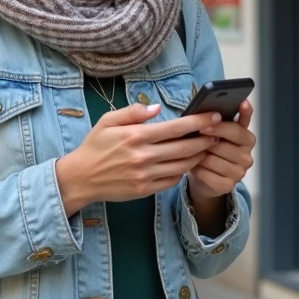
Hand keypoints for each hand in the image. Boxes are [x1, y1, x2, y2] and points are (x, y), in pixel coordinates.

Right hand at [56, 104, 220, 215]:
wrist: (81, 178)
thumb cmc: (95, 146)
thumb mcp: (107, 121)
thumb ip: (132, 112)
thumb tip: (157, 108)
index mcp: (135, 136)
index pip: (175, 128)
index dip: (198, 121)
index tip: (213, 116)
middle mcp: (143, 156)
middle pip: (185, 148)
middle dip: (205, 139)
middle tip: (218, 133)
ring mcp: (145, 175)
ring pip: (182, 166)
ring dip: (198, 156)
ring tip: (207, 148)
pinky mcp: (145, 190)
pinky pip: (172, 181)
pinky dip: (183, 172)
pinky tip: (186, 164)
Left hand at [187, 100, 255, 201]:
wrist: (205, 176)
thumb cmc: (211, 148)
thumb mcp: (218, 130)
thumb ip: (222, 119)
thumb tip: (218, 107)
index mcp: (248, 139)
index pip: (236, 130)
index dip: (220, 127)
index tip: (208, 122)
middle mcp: (247, 157)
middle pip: (223, 145)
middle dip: (205, 140)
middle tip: (193, 136)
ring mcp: (239, 173)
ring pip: (212, 160)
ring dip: (199, 155)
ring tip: (193, 152)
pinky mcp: (227, 186)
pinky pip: (206, 174)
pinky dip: (196, 169)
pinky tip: (194, 166)